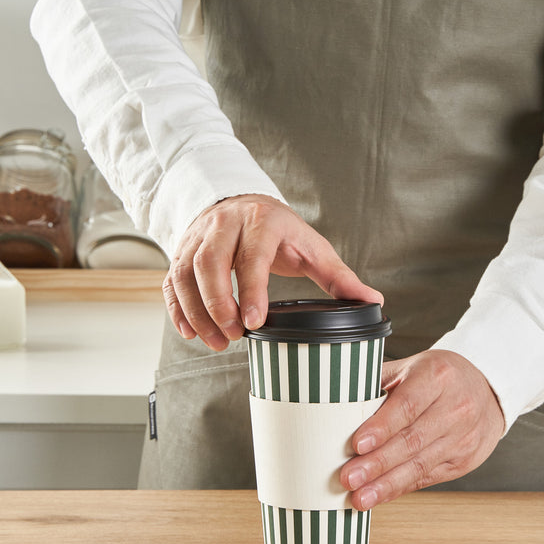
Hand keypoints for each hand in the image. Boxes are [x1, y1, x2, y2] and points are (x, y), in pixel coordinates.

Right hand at [162, 194, 383, 349]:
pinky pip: (172, 280)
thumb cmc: (281, 230)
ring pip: (186, 273)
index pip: (252, 256)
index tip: (253, 323)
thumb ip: (339, 277)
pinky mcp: (182, 250)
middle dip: (218, 305)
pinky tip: (189, 332)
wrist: (242, 202)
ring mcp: (199, 236)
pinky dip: (177, 308)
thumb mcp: (313, 247)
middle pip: (210, 263)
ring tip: (215, 342)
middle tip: (233, 337)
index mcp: (262, 221)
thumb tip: (372, 301)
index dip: (250, 290)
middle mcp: (225, 224)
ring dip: (197, 311)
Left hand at [340, 350, 504, 509]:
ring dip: (387, 484)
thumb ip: (380, 382)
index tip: (356, 444)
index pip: (408, 405)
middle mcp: (456, 407)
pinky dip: (401, 488)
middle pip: (412, 440)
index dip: (382, 427)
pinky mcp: (465, 460)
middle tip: (348, 478)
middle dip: (377, 463)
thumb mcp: (413, 367)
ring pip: (420, 464)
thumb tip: (338, 402)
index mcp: (438, 377)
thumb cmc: (440, 377)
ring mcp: (464, 437)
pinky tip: (380, 495)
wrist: (488, 390)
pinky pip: (428, 477)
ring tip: (359, 497)